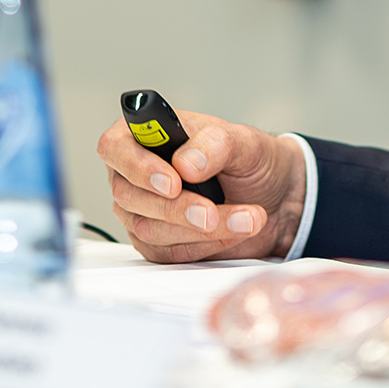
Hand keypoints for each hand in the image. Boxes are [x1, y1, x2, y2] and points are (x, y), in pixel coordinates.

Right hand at [93, 105, 303, 263]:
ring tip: (246, 217)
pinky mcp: (156, 242)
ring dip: (200, 229)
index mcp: (144, 134)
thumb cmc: (251, 161)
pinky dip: (203, 245)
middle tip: (213, 211)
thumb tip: (185, 163)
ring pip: (148, 229)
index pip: (116, 148)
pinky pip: (166, 252)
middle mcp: (134, 172)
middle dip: (177, 208)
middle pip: (129, 195)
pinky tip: (232, 231)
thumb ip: (215, 144)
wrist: (273, 198)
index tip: (173, 182)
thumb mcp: (244, 142)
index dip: (138, 167)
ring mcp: (141, 210)